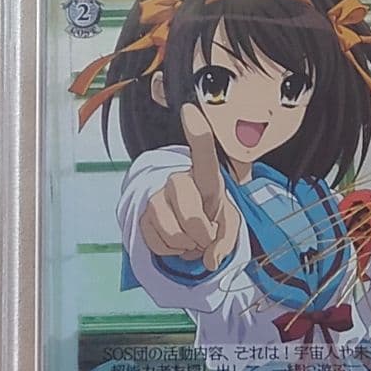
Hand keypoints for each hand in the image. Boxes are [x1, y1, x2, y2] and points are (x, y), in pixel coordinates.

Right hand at [138, 104, 239, 271]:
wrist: (189, 226)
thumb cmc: (213, 216)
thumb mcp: (228, 225)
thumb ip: (226, 241)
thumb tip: (211, 260)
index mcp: (206, 177)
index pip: (203, 154)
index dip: (197, 133)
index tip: (189, 110)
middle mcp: (178, 180)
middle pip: (190, 211)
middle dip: (202, 234)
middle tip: (206, 236)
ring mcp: (157, 196)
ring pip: (173, 232)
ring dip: (186, 245)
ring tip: (191, 238)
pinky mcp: (142, 215)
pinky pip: (158, 242)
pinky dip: (171, 251)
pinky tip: (176, 240)